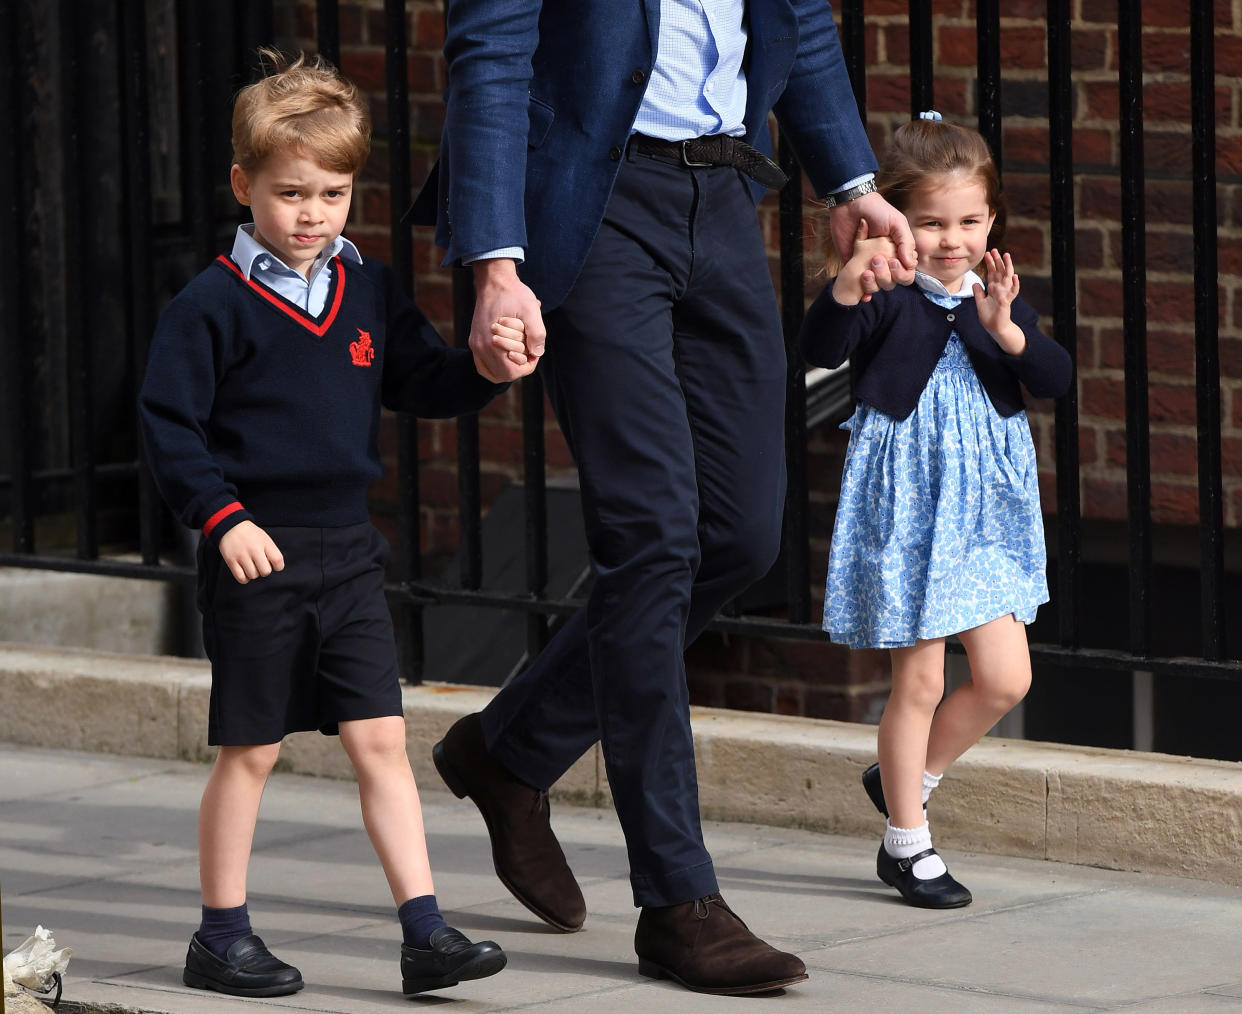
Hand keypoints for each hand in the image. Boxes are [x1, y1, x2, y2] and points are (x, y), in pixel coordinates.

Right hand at [218, 520, 283, 584]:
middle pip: (265, 571)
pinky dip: (244, 579)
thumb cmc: (250, 534)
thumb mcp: (265, 538)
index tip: (273, 565)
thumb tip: (275, 567)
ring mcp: (242, 556)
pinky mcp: (231, 561)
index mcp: (265, 543)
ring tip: (250, 566)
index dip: (278, 566)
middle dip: (264, 571)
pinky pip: (241, 578)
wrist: (231, 526)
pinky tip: (245, 572)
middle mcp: (254, 549)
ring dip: (253, 574)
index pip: (278, 561)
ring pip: (253, 575)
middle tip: (260, 565)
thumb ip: (271, 551)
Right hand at [470, 259, 544, 381]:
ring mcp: (475, 345)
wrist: (494, 281)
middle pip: (503, 375)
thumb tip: (537, 353)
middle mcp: (479, 347)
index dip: (528, 366)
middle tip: (528, 350)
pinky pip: (484, 364)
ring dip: (508, 367)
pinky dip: (497, 365)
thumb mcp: (531, 310)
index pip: (511, 373)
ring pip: (493, 373)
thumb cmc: (514, 294)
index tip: (534, 351)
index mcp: (491, 342)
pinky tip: (508, 355)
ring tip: (519, 351)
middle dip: (519, 366)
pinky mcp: (474, 341)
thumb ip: (537, 333)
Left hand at [828, 190, 917, 285]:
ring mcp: (869, 265)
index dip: (902, 272)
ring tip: (866, 272)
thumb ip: (906, 242)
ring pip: (877, 286)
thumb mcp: (897, 223)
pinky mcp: (854, 266)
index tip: (894, 262)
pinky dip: (862, 293)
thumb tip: (911, 265)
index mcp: (898, 251)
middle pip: (892, 282)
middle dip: (886, 276)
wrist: (851, 205)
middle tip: (876, 260)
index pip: (907, 272)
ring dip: (873, 284)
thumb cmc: (877, 211)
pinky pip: (860, 286)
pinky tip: (862, 295)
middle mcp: (886, 261)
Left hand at [972, 249, 1026, 354]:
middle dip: (997, 260)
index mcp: (993, 288)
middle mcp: (1000, 289)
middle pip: (999, 271)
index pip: (992, 273)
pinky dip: (1014, 284)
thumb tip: (975, 283)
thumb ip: (978, 293)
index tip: (987, 253)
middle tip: (995, 250)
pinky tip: (1014, 276)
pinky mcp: (1007, 301)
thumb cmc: (989, 316)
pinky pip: (1012, 292)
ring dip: (1008, 266)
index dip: (990, 263)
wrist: (995, 327)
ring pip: (1007, 277)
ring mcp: (1005, 294)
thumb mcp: (980, 302)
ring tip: (1007, 256)